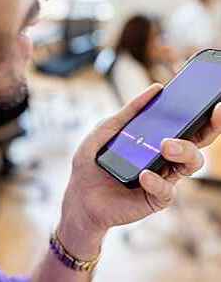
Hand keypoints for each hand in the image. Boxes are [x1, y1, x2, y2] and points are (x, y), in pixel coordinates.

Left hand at [58, 84, 220, 258]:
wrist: (80, 196)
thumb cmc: (91, 162)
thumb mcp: (104, 131)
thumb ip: (127, 113)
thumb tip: (156, 89)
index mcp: (154, 139)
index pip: (183, 124)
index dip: (201, 112)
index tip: (212, 98)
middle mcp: (164, 157)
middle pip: (197, 142)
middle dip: (210, 127)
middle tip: (213, 112)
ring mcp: (162, 177)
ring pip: (192, 163)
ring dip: (185, 151)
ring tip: (166, 145)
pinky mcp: (156, 198)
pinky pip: (167, 190)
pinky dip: (157, 181)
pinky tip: (143, 175)